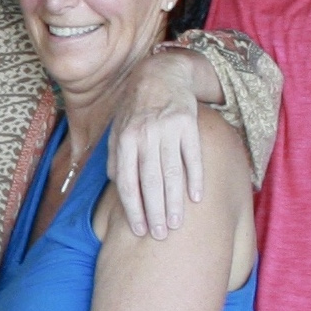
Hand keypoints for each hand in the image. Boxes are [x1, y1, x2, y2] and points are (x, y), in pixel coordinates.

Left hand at [104, 49, 212, 237]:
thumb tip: (115, 186)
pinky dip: (195, 178)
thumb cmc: (136, 110)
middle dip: (155, 211)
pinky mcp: (188, 123)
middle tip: (160, 235)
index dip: (133, 209)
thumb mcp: (118, 129)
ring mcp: (166, 129)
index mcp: (124, 141)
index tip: (139, 230)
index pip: (127, 182)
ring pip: (171, 173)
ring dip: (175, 201)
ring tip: (177, 223)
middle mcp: (144, 136)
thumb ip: (115, 157)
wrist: (160, 75)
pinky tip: (196, 197)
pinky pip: (192, 156)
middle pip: (150, 182)